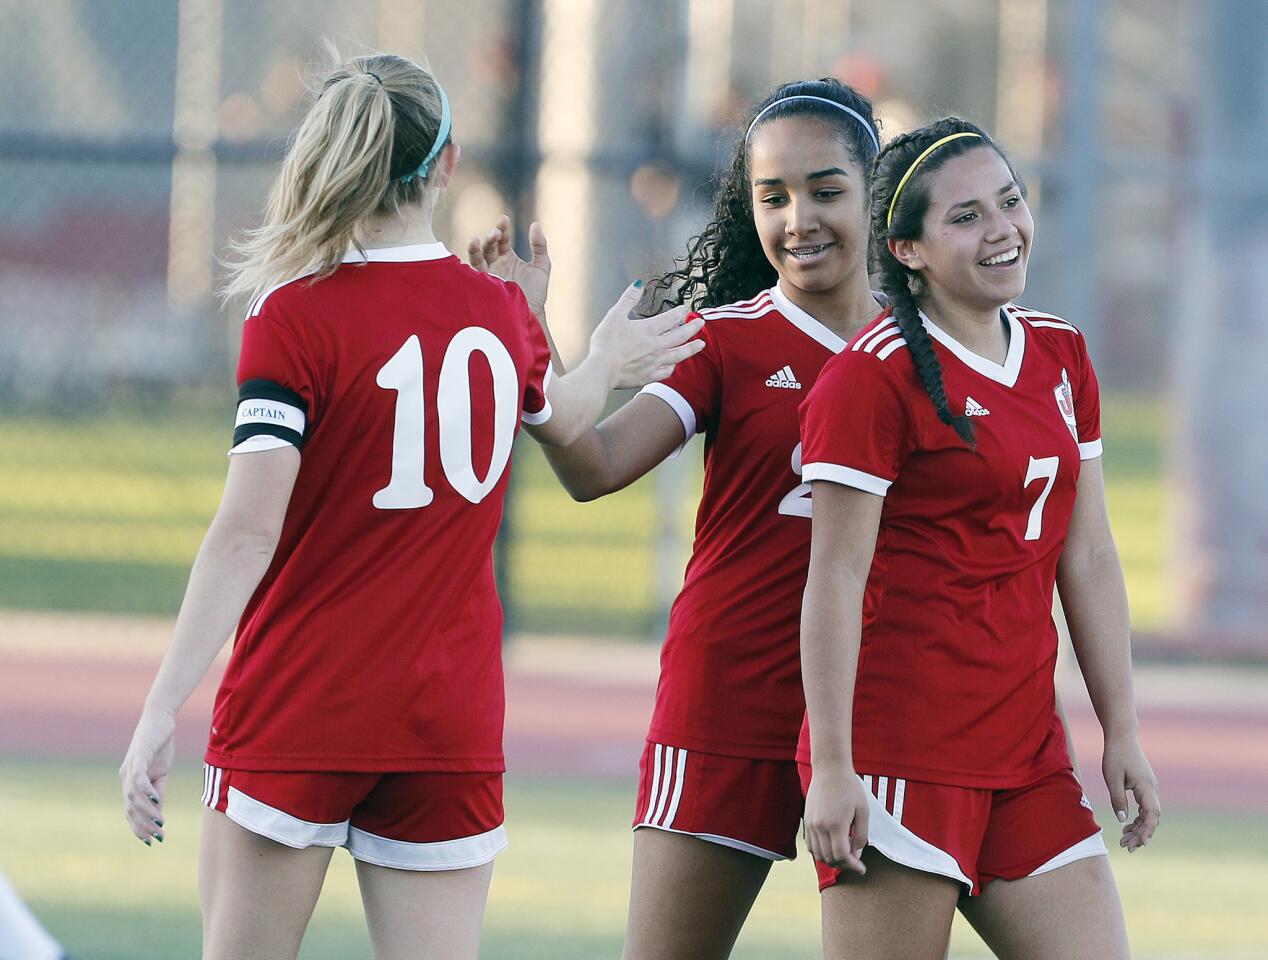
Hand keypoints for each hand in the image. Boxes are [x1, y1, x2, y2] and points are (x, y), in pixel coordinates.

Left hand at [119, 708, 175, 845]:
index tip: (151, 840)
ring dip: (145, 812)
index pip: (130, 811)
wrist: (159, 717)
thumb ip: (158, 791)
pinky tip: (157, 799)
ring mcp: (130, 767)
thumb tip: (158, 813)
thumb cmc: (160, 744)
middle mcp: (126, 777)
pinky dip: (146, 791)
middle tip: (157, 837)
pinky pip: (139, 779)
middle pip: (129, 808)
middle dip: (142, 825)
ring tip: (159, 822)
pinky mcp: (139, 756)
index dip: (138, 827)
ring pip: (132, 797)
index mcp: (130, 782)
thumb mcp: (161, 772)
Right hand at [466, 215, 549, 317]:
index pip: (502, 239)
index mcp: (508, 258)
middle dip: (491, 236)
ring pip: (477, 255)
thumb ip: (539, 245)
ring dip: (478, 245)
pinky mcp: (482, 284)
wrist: (531, 314)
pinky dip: (472, 256)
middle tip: (496, 232)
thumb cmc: (537, 292)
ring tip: (482, 238)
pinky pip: (473, 269)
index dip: (502, 228)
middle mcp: (495, 264)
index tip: (504, 219)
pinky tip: (473, 246)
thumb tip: (535, 224)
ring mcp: (488, 274)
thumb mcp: (542, 265)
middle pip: (489, 245)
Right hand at [588, 284, 704, 389]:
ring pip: (679, 355)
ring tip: (701, 345)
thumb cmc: (606, 342)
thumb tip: (639, 284)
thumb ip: (628, 299)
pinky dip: (672, 367)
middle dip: (692, 328)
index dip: (679, 312)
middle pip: (680, 336)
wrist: (601, 369)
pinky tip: (674, 365)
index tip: (684, 309)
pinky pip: (666, 372)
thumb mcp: (615, 315)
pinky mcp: (647, 376)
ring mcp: (653, 362)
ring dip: (691, 348)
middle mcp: (655, 346)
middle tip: (701, 323)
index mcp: (648, 329)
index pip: (671, 319)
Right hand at [803, 765, 869, 874]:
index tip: (861, 869)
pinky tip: (831, 847)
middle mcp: (820, 826)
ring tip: (844, 856)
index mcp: (836, 824)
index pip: (841, 856)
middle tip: (855, 863)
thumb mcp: (863, 811)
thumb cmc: (849, 787)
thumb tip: (856, 854)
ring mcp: (811, 824)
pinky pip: (810, 844)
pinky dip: (820, 852)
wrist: (830, 769)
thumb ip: (861, 835)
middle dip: (844, 865)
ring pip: (818, 854)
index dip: (852, 866)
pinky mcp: (806, 820)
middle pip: (829, 858)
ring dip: (831, 860)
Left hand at [1102, 734, 1159, 851]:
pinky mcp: (1145, 787)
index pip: (1152, 814)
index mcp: (1147, 787)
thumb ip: (1118, 798)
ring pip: (1149, 814)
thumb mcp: (1112, 777)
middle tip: (1127, 847)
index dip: (1147, 830)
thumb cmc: (1116, 755)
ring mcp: (1150, 788)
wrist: (1122, 736)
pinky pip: (1145, 808)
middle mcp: (1153, 789)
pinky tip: (1127, 827)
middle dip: (1141, 834)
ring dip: (1139, 828)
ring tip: (1125, 841)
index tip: (1141, 843)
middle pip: (1152, 818)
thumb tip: (1122, 820)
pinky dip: (1138, 819)